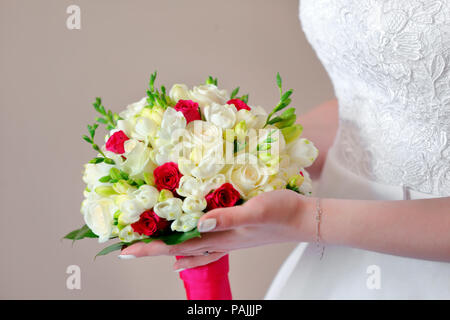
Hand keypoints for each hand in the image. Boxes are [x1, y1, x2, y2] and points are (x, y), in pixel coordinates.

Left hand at [119, 189, 315, 269]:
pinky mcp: (235, 234)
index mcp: (221, 235)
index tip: (126, 248)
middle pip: (178, 249)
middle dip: (152, 249)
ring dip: (168, 249)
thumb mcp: (255, 210)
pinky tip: (185, 253)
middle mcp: (220, 240)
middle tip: (128, 249)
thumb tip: (199, 223)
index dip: (151, 246)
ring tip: (150, 250)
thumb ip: (228, 218)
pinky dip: (191, 252)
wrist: (303, 219)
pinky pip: (206, 247)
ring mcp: (227, 239)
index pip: (178, 244)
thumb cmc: (282, 212)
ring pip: (190, 248)